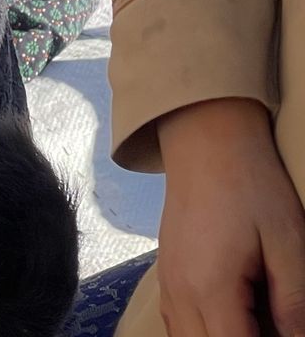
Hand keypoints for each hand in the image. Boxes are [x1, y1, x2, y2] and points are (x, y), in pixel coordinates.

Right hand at [157, 98, 304, 336]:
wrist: (207, 143)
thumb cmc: (250, 186)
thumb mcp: (289, 243)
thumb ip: (293, 300)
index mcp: (210, 288)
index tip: (286, 332)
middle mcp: (180, 292)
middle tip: (278, 325)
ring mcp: (168, 283)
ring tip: (256, 321)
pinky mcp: (168, 274)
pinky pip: (178, 323)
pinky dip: (203, 332)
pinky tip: (230, 320)